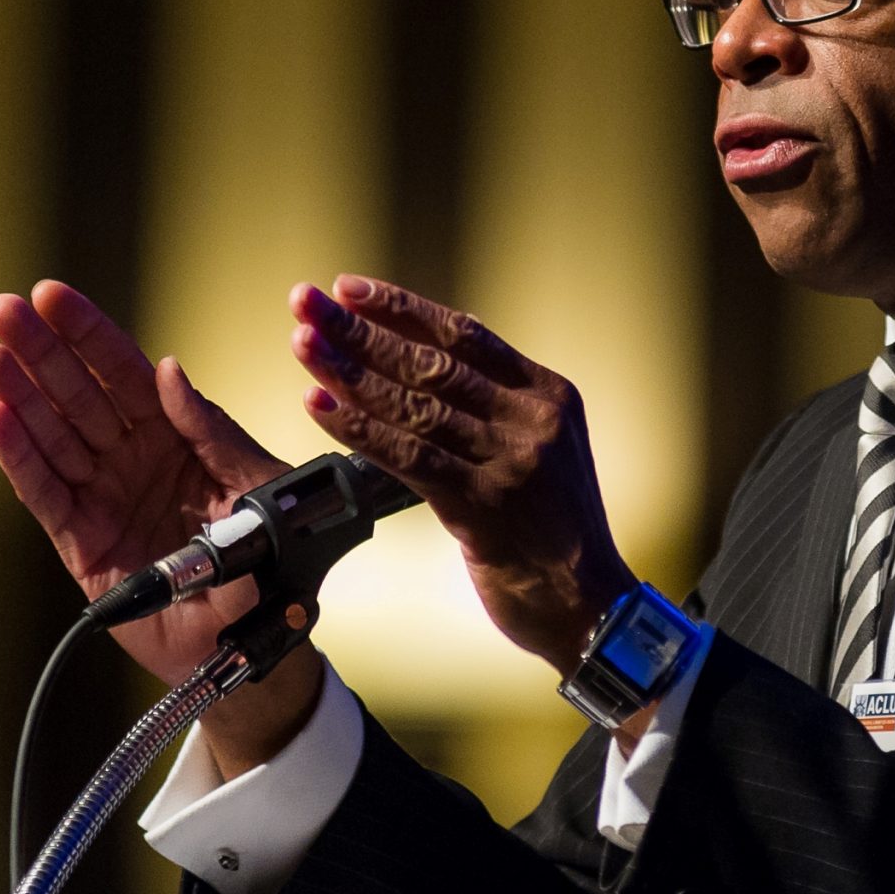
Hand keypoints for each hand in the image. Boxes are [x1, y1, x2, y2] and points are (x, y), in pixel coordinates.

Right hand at [0, 280, 316, 774]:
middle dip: (40, 351)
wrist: (259, 638)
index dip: (88, 333)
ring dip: (19, 395)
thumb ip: (211, 430)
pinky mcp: (83, 544)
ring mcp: (104, 498)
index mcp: (174, 434)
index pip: (123, 372)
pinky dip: (19, 457)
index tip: (52, 295)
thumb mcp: (255, 483)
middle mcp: (131, 458)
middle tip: (2, 309)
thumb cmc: (270, 557)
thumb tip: (168, 372)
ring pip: (53, 437)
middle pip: (77, 395)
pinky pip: (46, 494)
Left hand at [288, 275, 637, 676]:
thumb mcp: (540, 450)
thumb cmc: (554, 530)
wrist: (591, 606)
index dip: (401, 307)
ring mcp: (511, 463)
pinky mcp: (484, 508)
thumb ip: (494, 408)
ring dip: (349, 372)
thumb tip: (418, 365)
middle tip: (304, 302)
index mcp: (547, 394)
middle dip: (360, 329)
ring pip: (414, 406)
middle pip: (431, 363)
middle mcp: (533, 420)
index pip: (464, 334)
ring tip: (303, 345)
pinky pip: (408, 458)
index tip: (348, 287)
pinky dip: (358, 430)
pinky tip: (320, 408)